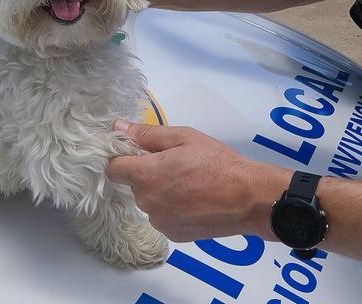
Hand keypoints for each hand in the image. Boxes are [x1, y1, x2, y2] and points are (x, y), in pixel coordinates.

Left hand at [106, 120, 283, 242]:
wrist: (248, 198)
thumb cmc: (217, 162)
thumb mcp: (184, 137)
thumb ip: (147, 134)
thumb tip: (118, 127)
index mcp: (147, 175)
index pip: (113, 169)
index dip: (123, 158)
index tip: (139, 153)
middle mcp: (148, 202)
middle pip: (134, 185)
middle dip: (148, 173)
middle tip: (177, 164)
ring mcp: (160, 222)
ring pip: (149, 201)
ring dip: (160, 192)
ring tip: (190, 183)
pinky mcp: (173, 235)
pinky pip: (163, 217)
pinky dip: (173, 208)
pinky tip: (195, 200)